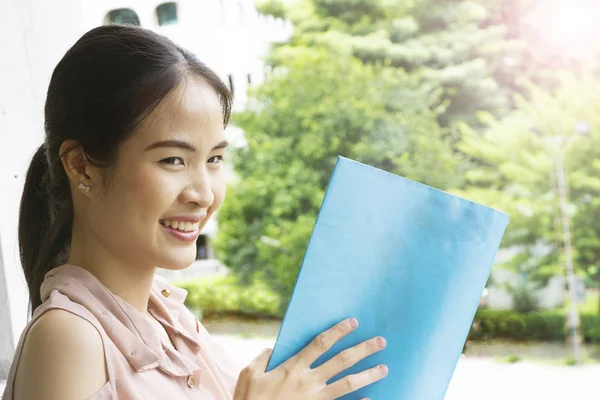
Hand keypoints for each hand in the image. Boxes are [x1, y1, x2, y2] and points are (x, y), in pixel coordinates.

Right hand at [233, 318, 386, 399]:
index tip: (353, 322)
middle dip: (363, 350)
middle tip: (380, 342)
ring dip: (368, 375)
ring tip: (384, 369)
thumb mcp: (248, 375)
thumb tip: (272, 350)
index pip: (321, 343)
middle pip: (341, 361)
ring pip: (347, 384)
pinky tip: (371, 399)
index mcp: (292, 367)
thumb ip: (262, 359)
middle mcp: (308, 381)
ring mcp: (315, 399)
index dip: (338, 331)